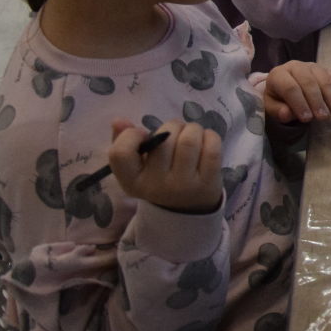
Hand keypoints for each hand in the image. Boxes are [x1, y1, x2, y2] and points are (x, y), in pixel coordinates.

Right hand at [107, 119, 221, 213]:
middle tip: (176, 132)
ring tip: (191, 134)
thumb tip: (119, 121)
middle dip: (172, 126)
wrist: (186, 209)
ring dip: (192, 129)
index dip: (131, 136)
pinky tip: (205, 140)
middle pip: (163, 140)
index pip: (120, 153)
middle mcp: (156, 185)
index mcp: (132, 181)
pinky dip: (210, 136)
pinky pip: (211, 147)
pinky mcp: (208, 182)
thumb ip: (123, 144)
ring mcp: (183, 185)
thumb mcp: (137, 168)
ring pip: (189, 140)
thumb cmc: (158, 179)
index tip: (143, 135)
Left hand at [262, 61, 330, 124]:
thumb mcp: (271, 106)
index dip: (299, 103)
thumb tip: (287, 114)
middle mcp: (296, 67)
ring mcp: (312, 66)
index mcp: (279, 74)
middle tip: (323, 118)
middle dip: (317, 101)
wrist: (283, 86)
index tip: (307, 119)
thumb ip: (277, 111)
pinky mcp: (325, 70)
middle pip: (309, 82)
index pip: (290, 88)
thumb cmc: (278, 98)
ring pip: (325, 79)